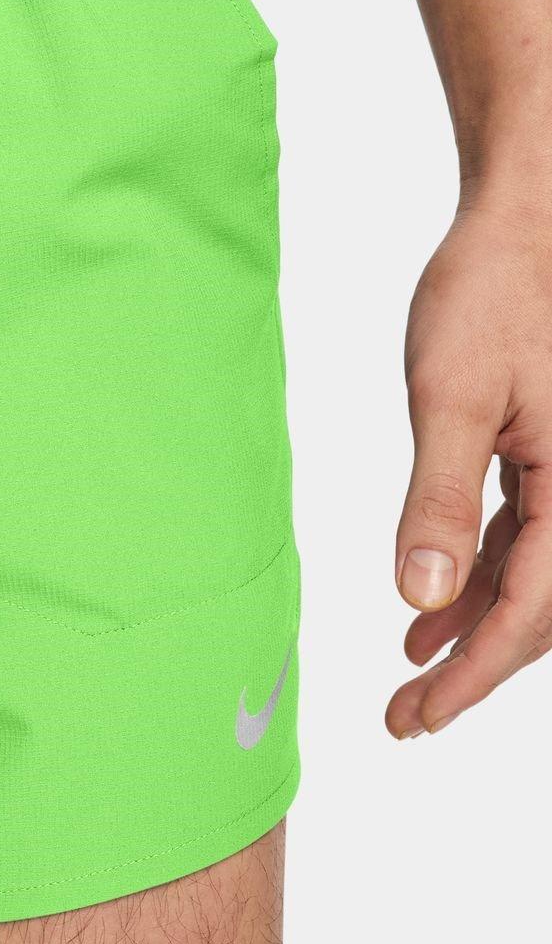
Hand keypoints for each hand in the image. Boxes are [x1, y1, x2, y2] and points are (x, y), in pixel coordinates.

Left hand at [389, 199, 551, 737]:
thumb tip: (421, 598)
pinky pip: (527, 539)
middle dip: (478, 667)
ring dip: (475, 628)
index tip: (419, 717)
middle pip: (545, 608)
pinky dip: (479, 578)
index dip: (477, 673)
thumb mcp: (453, 398)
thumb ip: (438, 500)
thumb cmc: (492, 292)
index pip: (535, 609)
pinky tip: (426, 612)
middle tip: (406, 720)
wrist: (525, 223)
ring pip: (535, 578)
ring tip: (409, 675)